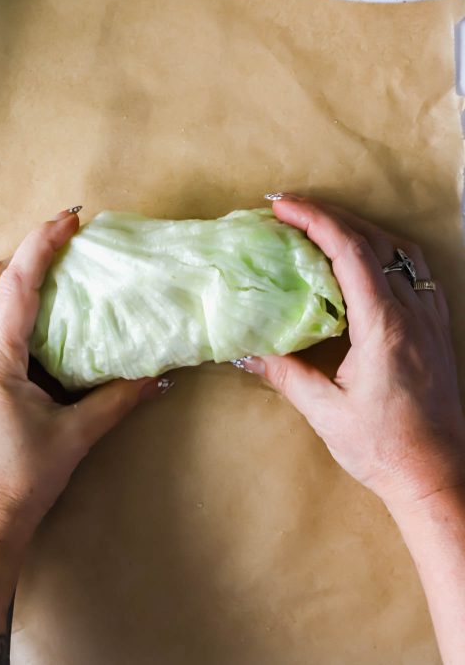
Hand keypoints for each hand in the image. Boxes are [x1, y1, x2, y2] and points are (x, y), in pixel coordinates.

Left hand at [0, 209, 166, 550]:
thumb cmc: (19, 483)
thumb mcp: (74, 437)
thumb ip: (117, 399)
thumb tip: (159, 376)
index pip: (15, 284)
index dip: (42, 244)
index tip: (68, 218)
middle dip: (22, 258)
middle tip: (64, 254)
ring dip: (10, 287)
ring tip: (53, 291)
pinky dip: (2, 319)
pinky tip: (32, 339)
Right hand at [244, 196, 464, 512]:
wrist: (439, 477)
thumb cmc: (386, 449)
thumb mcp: (326, 412)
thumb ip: (285, 374)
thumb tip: (245, 353)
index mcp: (384, 326)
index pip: (350, 252)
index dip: (315, 220)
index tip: (282, 207)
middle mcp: (412, 312)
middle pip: (373, 241)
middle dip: (329, 215)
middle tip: (290, 209)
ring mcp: (430, 319)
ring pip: (400, 251)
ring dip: (361, 229)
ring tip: (326, 226)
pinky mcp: (437, 330)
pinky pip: (416, 272)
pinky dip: (387, 252)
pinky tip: (370, 261)